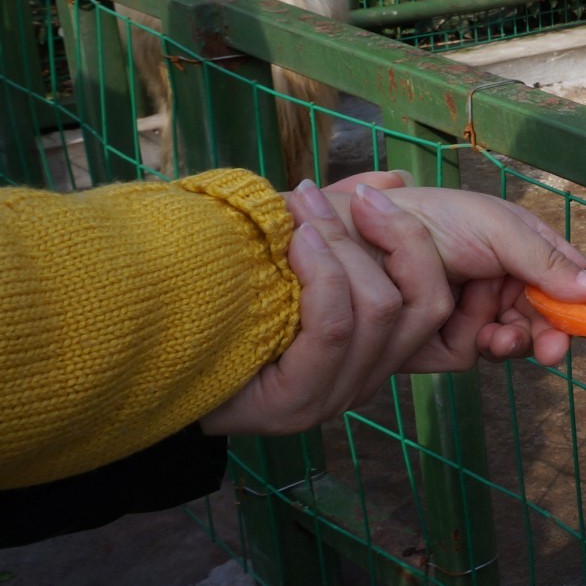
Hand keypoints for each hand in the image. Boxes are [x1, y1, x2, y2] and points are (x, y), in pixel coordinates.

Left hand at [200, 181, 440, 436]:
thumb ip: (342, 225)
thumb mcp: (292, 256)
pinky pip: (335, 328)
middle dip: (387, 235)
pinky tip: (295, 244)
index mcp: (374, 348)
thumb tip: (392, 181)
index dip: (417, 242)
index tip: (373, 194)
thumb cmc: (220, 301)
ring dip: (342, 245)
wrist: (148, 355)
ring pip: (380, 309)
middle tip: (328, 195)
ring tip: (299, 211)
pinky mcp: (298, 404)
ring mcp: (335, 396)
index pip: (437, 301)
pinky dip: (322, 276)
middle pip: (423, 303)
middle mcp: (366, 378)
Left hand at [322, 174, 585, 366]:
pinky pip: (467, 354)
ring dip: (510, 340)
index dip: (575, 304)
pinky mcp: (433, 340)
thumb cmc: (425, 217)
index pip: (561, 279)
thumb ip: (544, 258)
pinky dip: (472, 345)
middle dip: (544, 332)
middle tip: (548, 350)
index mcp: (516, 246)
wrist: (352, 238)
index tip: (581, 326)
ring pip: (508, 341)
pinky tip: (471, 337)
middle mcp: (494, 280)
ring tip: (499, 339)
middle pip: (540, 318)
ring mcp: (465, 311)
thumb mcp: (494, 225)